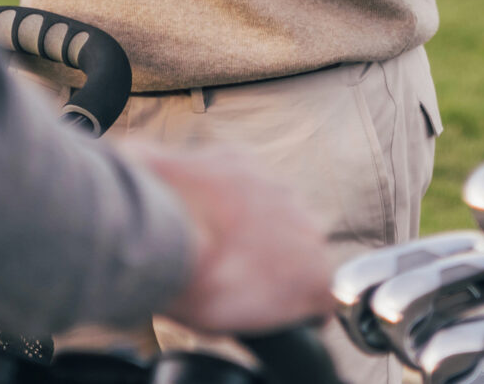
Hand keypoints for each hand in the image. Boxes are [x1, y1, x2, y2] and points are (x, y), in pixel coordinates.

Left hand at [133, 143, 333, 332]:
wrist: (159, 231)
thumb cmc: (196, 284)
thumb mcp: (233, 325)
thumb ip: (261, 309)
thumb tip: (258, 302)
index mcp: (316, 278)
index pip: (323, 295)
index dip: (296, 300)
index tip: (269, 302)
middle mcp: (309, 227)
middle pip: (300, 244)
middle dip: (275, 254)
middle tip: (235, 269)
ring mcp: (279, 187)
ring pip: (274, 207)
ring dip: (253, 219)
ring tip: (214, 235)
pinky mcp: (246, 159)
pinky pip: (244, 179)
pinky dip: (227, 191)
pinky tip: (200, 206)